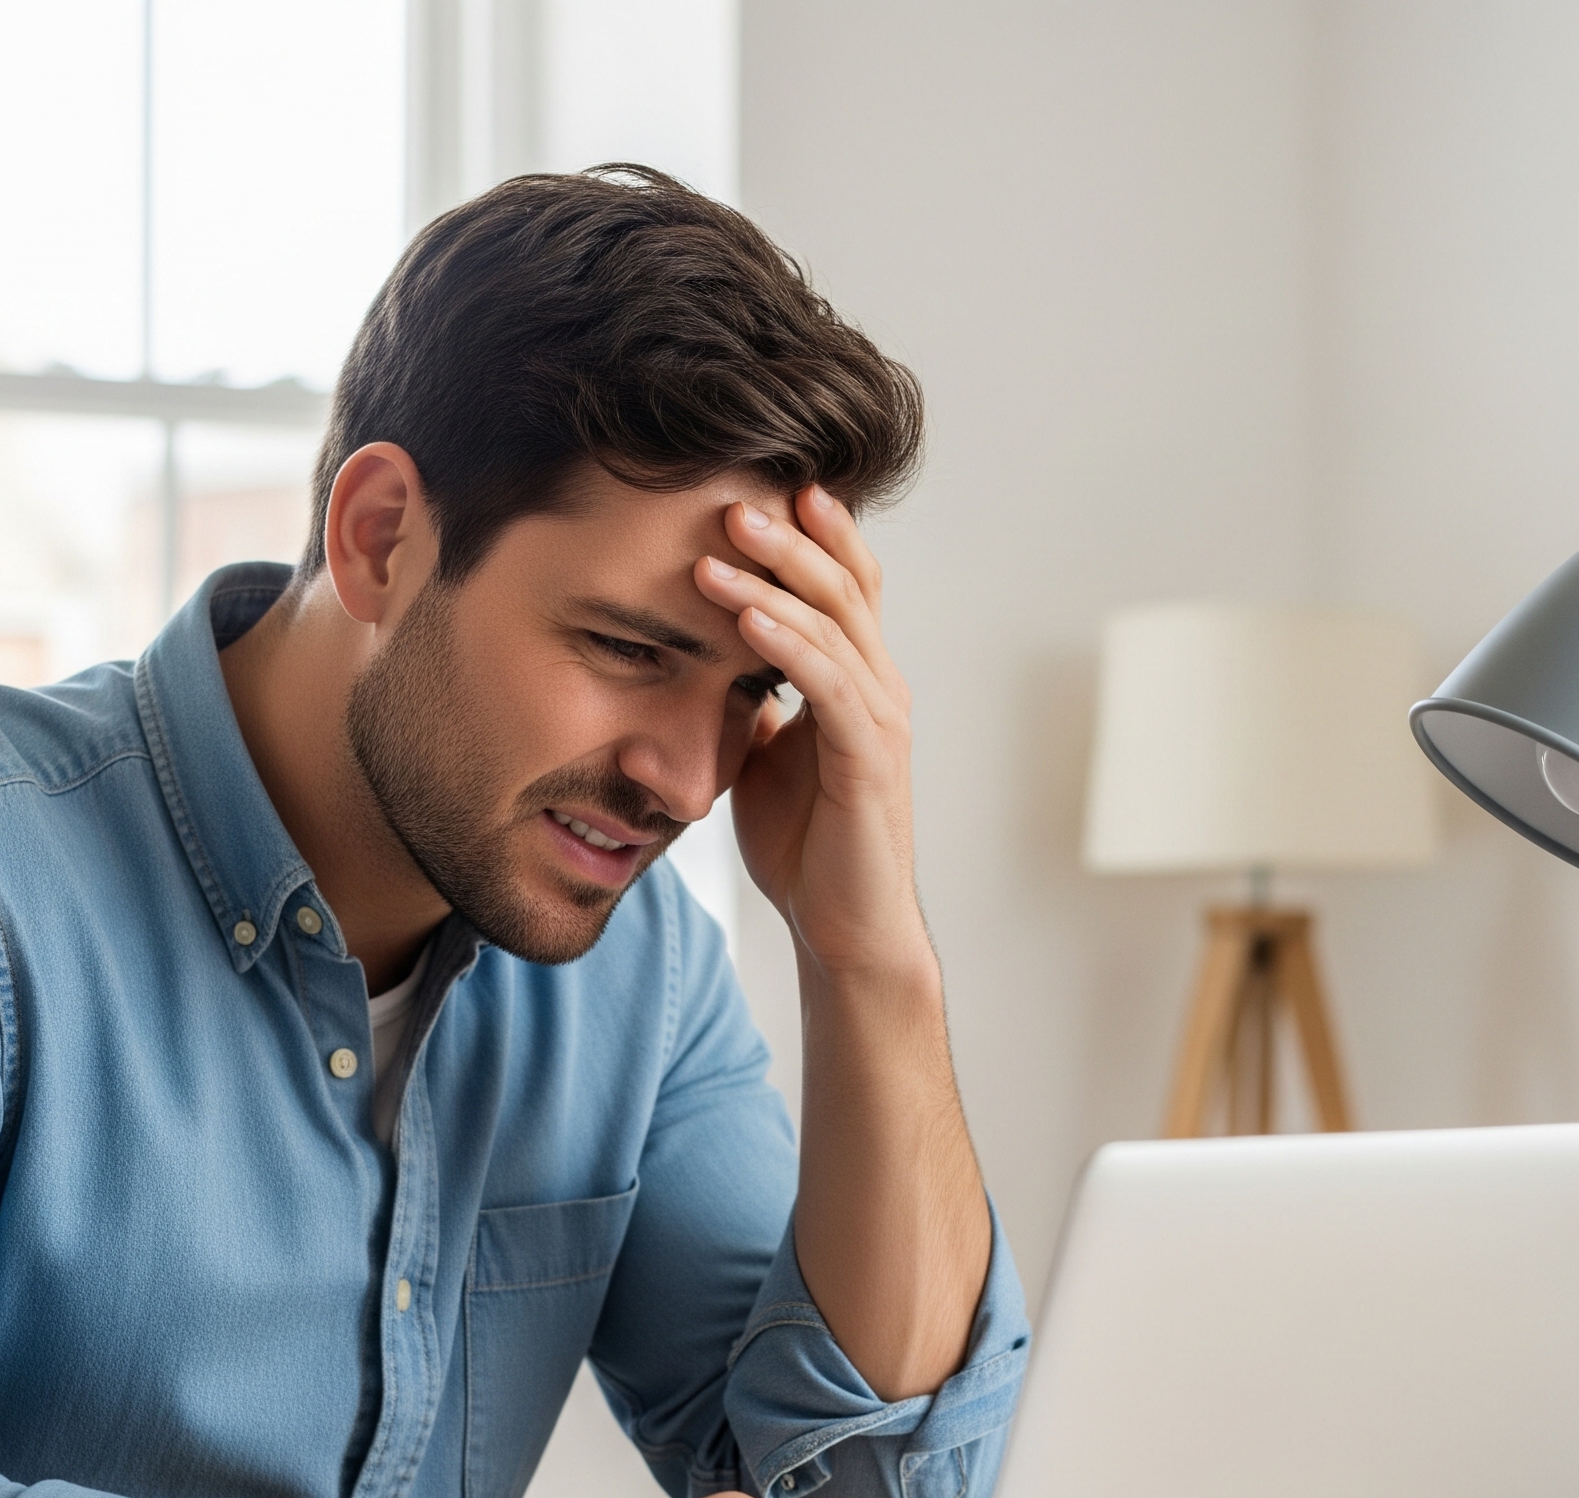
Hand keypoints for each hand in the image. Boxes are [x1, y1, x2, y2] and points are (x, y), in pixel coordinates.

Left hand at [695, 484, 925, 979]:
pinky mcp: (869, 759)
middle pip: (843, 585)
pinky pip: (829, 684)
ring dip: (778, 578)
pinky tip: (745, 616)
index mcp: (855, 682)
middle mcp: (877, 688)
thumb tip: (700, 668)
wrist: (843, 928)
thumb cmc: (806, 846)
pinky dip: (787, 643)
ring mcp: (879, 720)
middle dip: (788, 536)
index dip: (805, 536)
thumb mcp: (760, 760)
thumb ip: (745, 707)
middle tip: (731, 492)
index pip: (839, 586)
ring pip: (836, 624)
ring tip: (723, 540)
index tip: (751, 487)